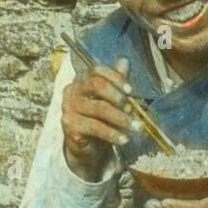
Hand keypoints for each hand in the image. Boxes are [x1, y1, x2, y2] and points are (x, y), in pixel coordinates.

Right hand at [62, 55, 132, 182]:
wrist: (86, 146)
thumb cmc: (99, 119)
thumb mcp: (110, 100)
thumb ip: (116, 81)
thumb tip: (124, 61)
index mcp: (82, 80)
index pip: (97, 70)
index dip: (116, 77)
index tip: (131, 90)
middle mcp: (73, 91)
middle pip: (97, 85)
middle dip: (118, 96)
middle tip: (133, 109)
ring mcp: (69, 108)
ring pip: (99, 108)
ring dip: (122, 119)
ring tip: (137, 127)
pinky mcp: (70, 126)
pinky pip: (95, 128)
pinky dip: (113, 134)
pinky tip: (124, 139)